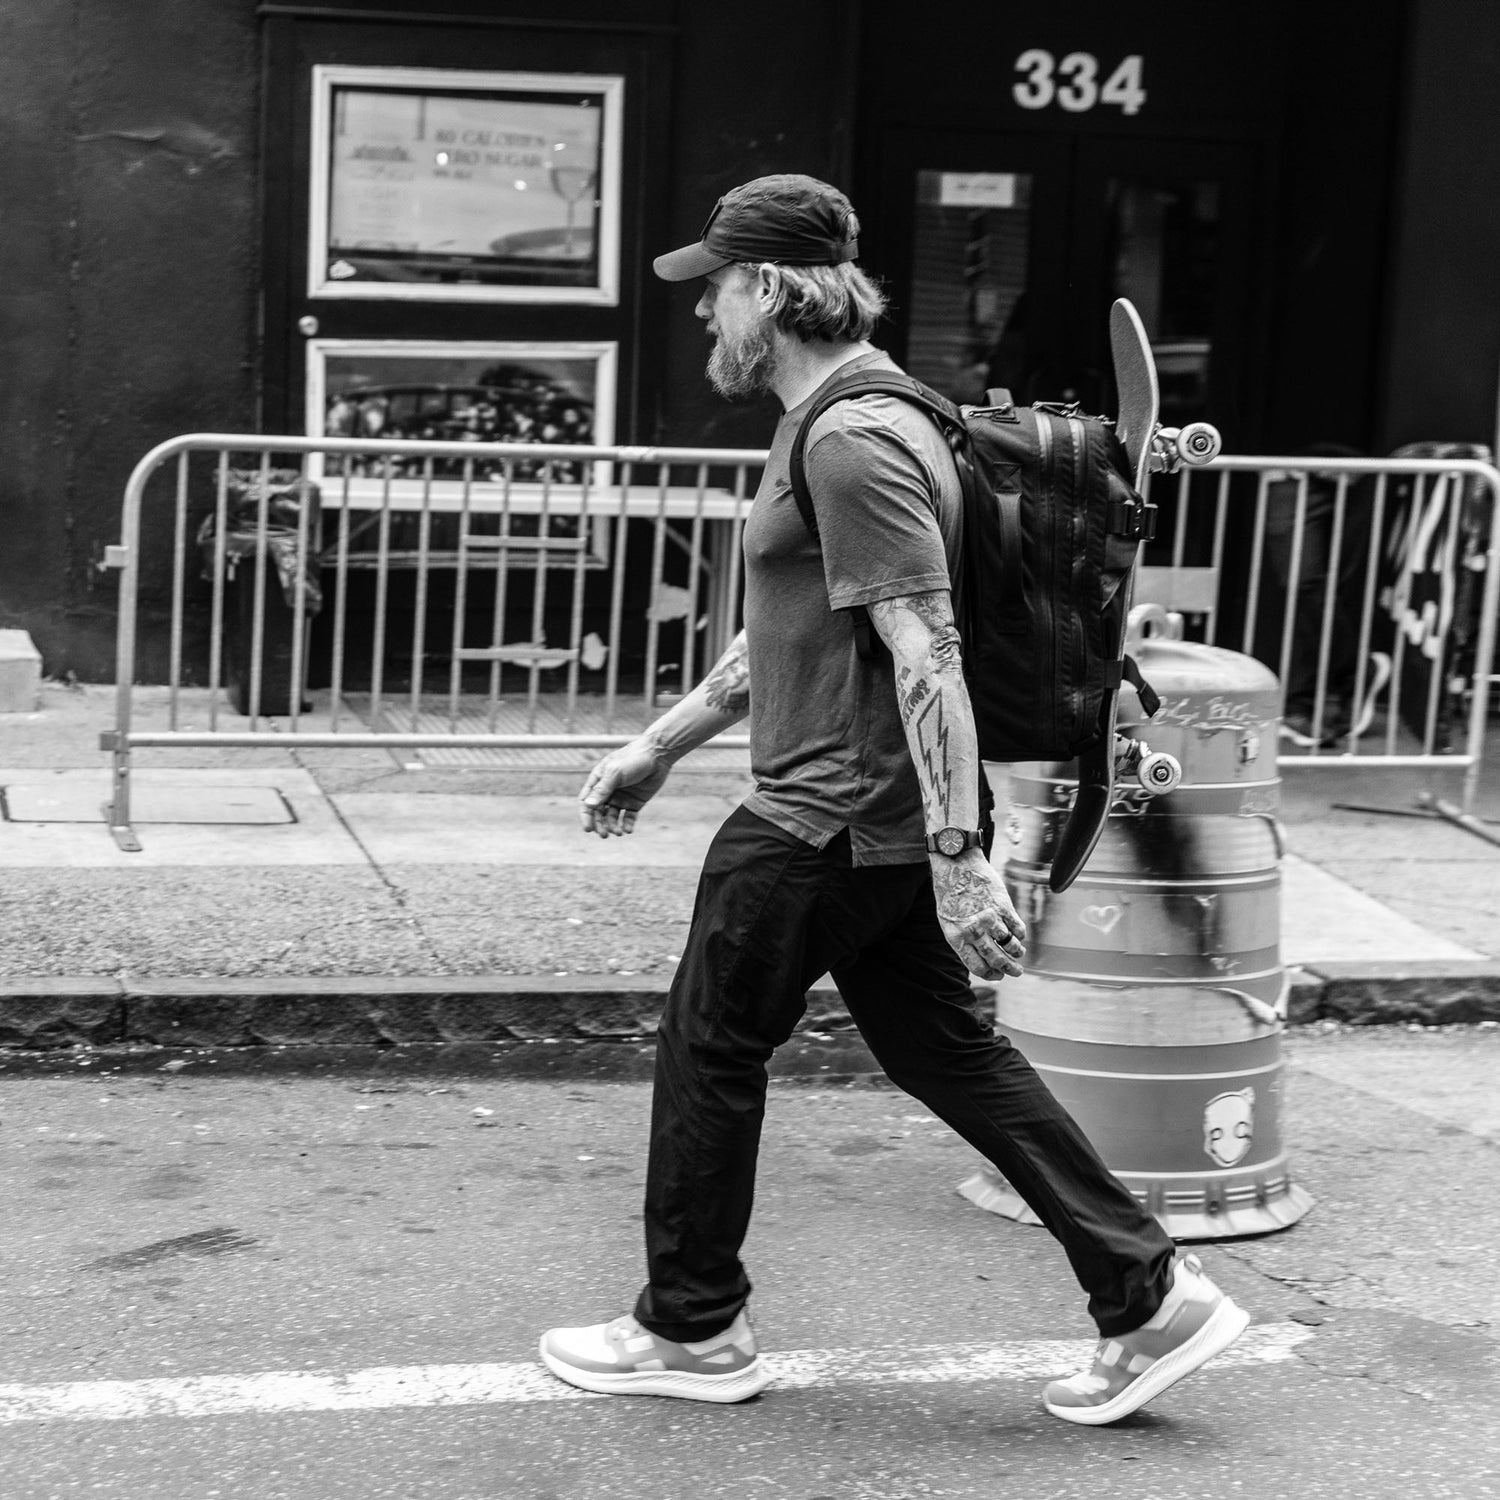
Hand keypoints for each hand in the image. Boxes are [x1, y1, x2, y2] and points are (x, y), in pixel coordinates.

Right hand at [578, 737, 672, 837]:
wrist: (658, 755)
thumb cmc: (633, 759)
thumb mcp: (615, 773)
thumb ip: (602, 789)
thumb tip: (588, 806)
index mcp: (598, 781)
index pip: (586, 802)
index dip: (585, 816)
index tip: (588, 829)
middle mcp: (608, 791)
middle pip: (599, 813)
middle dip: (600, 824)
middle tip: (603, 835)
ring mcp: (622, 797)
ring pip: (613, 817)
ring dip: (613, 826)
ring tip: (618, 832)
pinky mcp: (635, 802)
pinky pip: (629, 817)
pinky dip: (627, 825)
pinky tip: (628, 830)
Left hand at [930, 849, 1027, 978]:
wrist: (957, 865)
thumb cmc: (950, 893)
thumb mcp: (947, 921)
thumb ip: (962, 940)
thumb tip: (981, 958)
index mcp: (956, 937)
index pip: (977, 966)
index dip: (991, 975)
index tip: (998, 975)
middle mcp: (974, 931)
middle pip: (997, 959)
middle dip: (1010, 969)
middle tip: (1017, 971)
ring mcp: (990, 919)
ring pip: (1011, 945)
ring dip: (1017, 952)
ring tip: (1019, 953)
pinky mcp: (1003, 907)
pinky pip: (1018, 929)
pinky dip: (1020, 935)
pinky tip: (1018, 935)